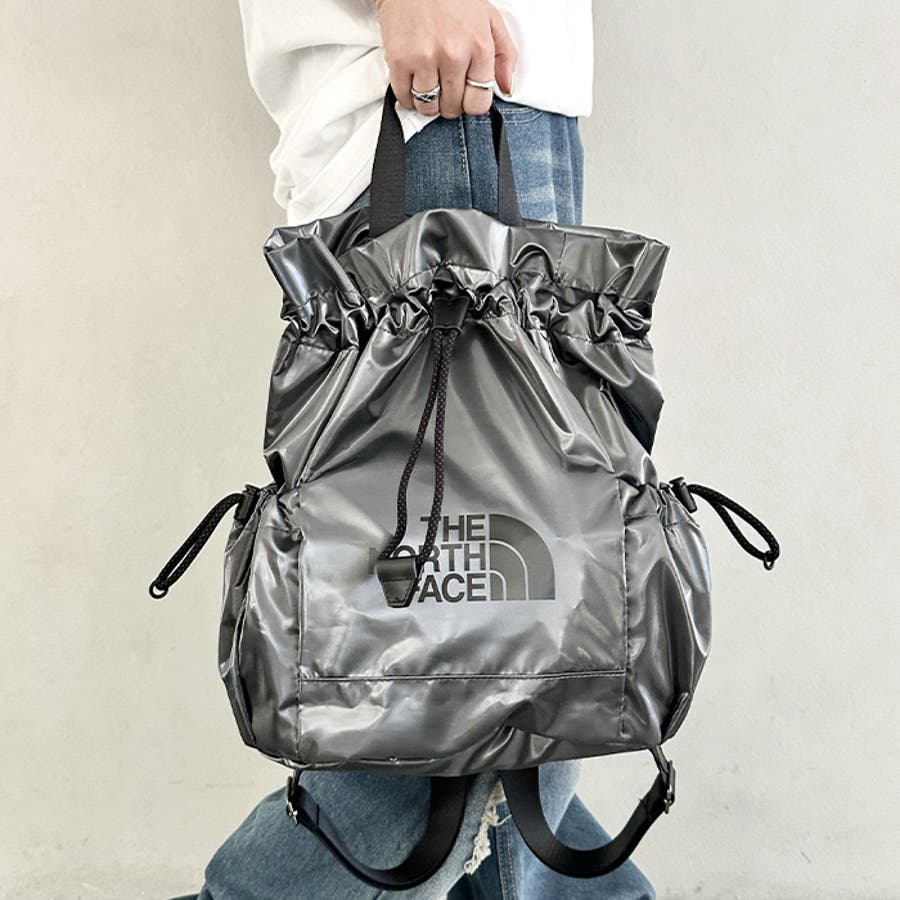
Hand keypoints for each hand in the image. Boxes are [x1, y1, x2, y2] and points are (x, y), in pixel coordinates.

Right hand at [374, 0, 516, 118]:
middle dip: (450, 103)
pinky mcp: (399, 60)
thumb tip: (505, 88)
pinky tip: (414, 82)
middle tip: (446, 88)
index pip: (478, 102)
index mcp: (479, 46)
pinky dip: (409, 97)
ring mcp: (425, 59)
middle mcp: (453, 54)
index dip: (471, 103)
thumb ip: (504, 54)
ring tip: (430, 85)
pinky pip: (405, 98)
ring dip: (428, 102)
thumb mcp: (489, 18)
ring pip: (428, 107)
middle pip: (453, 107)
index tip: (466, 97)